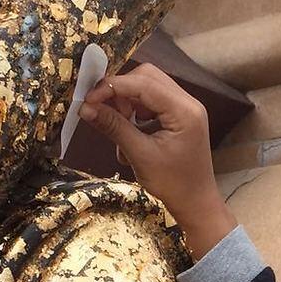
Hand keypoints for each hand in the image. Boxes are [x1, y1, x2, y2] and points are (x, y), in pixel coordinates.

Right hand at [81, 64, 234, 257]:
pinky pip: (152, 101)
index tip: (87, 100)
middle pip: (146, 77)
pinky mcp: (180, 117)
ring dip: (127, 102)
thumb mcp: (140, 155)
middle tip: (105, 112)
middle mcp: (189, 103)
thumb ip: (114, 126)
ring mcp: (186, 109)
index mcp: (185, 111)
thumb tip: (84, 107)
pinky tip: (132, 132)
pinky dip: (136, 111)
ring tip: (121, 128)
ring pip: (148, 87)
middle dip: (121, 91)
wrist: (196, 203)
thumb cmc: (172, 184)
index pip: (143, 84)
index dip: (112, 87)